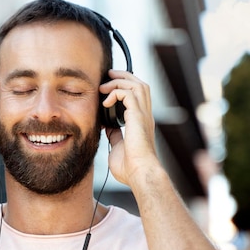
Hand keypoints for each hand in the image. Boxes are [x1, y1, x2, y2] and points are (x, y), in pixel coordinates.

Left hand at [100, 70, 158, 185]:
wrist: (139, 174)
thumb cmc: (130, 168)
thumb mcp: (118, 147)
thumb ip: (115, 135)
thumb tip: (108, 128)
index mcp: (141, 123)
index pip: (138, 97)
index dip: (125, 88)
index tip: (108, 89)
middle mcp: (145, 116)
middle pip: (140, 85)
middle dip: (124, 77)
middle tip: (108, 76)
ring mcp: (143, 115)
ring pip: (137, 85)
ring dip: (119, 81)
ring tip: (104, 86)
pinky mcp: (138, 116)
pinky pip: (128, 93)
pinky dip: (116, 93)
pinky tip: (105, 102)